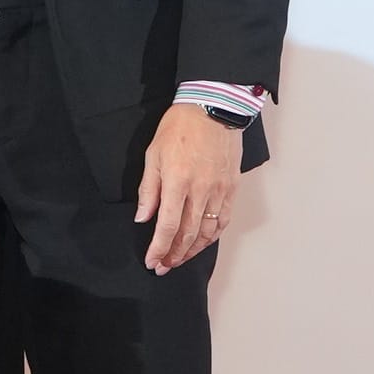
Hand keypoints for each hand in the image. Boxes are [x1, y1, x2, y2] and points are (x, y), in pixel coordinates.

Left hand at [133, 103, 243, 273]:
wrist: (213, 107)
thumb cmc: (179, 127)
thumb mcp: (153, 154)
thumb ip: (148, 190)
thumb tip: (142, 218)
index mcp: (177, 181)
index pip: (167, 226)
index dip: (159, 248)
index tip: (152, 261)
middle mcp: (200, 190)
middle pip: (188, 234)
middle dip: (174, 254)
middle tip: (164, 266)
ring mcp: (219, 190)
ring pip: (208, 231)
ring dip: (193, 250)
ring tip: (181, 259)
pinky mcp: (232, 187)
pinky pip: (224, 219)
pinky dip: (213, 236)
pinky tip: (204, 242)